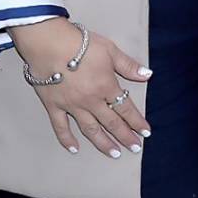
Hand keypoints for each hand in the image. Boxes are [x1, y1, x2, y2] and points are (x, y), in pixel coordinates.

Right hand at [9, 19, 151, 158]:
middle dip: (125, 136)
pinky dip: (67, 139)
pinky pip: (60, 127)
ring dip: (103, 143)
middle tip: (135, 149)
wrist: (48, 44)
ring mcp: (71, 106)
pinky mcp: (53, 106)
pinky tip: (74, 149)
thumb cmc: (81, 44)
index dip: (137, 121)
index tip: (146, 133)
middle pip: (111, 123)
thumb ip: (128, 65)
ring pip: (90, 129)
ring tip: (114, 154)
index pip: (126, 109)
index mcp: (106, 87)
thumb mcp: (110, 50)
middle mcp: (91, 101)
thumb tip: (148, 75)